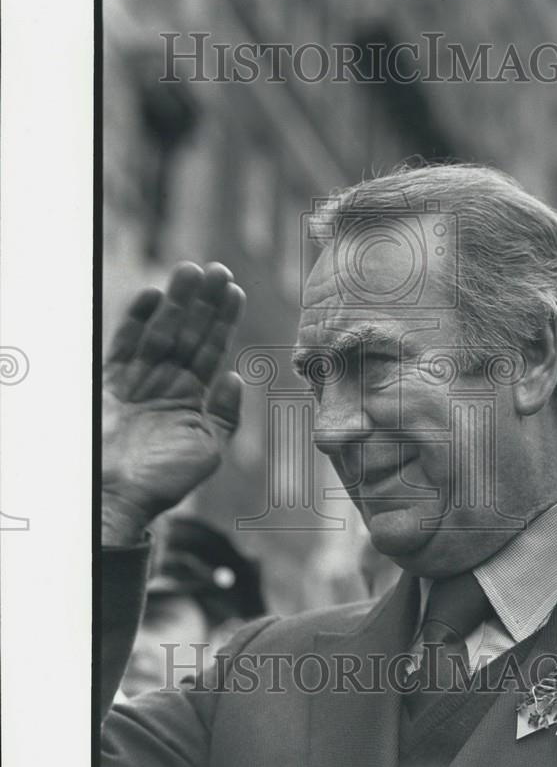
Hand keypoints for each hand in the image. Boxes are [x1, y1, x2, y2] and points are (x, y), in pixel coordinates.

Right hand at [102, 261, 245, 543]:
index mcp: (192, 398)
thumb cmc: (164, 481)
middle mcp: (166, 384)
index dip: (223, 320)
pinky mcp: (110, 381)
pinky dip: (135, 320)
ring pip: (160, 331)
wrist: (118, 498)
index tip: (235, 291)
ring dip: (175, 302)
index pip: (212, 349)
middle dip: (203, 302)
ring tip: (190, 270)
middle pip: (188, 333)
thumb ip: (224, 413)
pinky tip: (151, 295)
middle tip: (217, 268)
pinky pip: (124, 344)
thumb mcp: (208, 449)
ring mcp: (138, 380)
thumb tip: (234, 376)